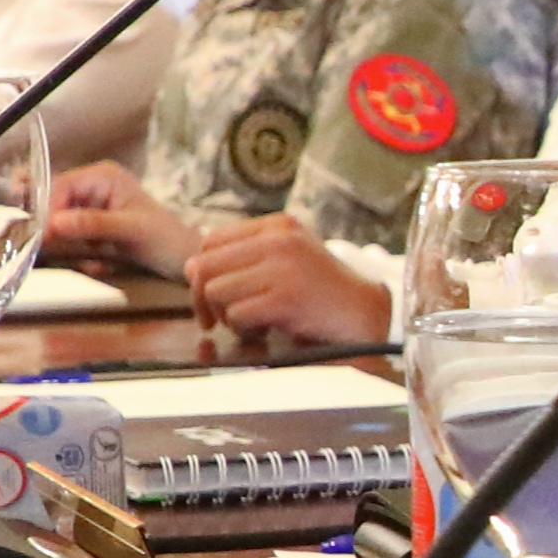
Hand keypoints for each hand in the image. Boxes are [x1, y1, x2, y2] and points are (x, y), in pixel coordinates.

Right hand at [41, 162, 190, 271]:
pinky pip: (71, 242)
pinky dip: (81, 256)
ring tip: (96, 259)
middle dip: (58, 232)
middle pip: (54, 205)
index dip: (46, 210)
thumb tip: (55, 223)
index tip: (42, 236)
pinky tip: (101, 264)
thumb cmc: (165, 239)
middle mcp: (92, 187)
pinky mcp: (91, 229)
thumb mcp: (130, 230)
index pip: (60, 186)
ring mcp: (90, 208)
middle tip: (65, 253)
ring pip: (59, 227)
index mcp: (102, 176)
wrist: (184, 260)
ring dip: (71, 247)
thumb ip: (93, 224)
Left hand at [184, 211, 389, 349]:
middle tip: (212, 319)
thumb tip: (191, 268)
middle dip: (202, 298)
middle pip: (205, 266)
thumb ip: (248, 255)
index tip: (210, 294)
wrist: (367, 313)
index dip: (202, 271)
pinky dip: (244, 330)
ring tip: (250, 324)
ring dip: (226, 316)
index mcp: (277, 225)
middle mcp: (277, 241)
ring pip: (216, 292)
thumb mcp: (291, 256)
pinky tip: (265, 331)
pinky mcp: (285, 299)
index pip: (212, 241)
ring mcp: (281, 269)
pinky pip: (237, 315)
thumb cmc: (324, 290)